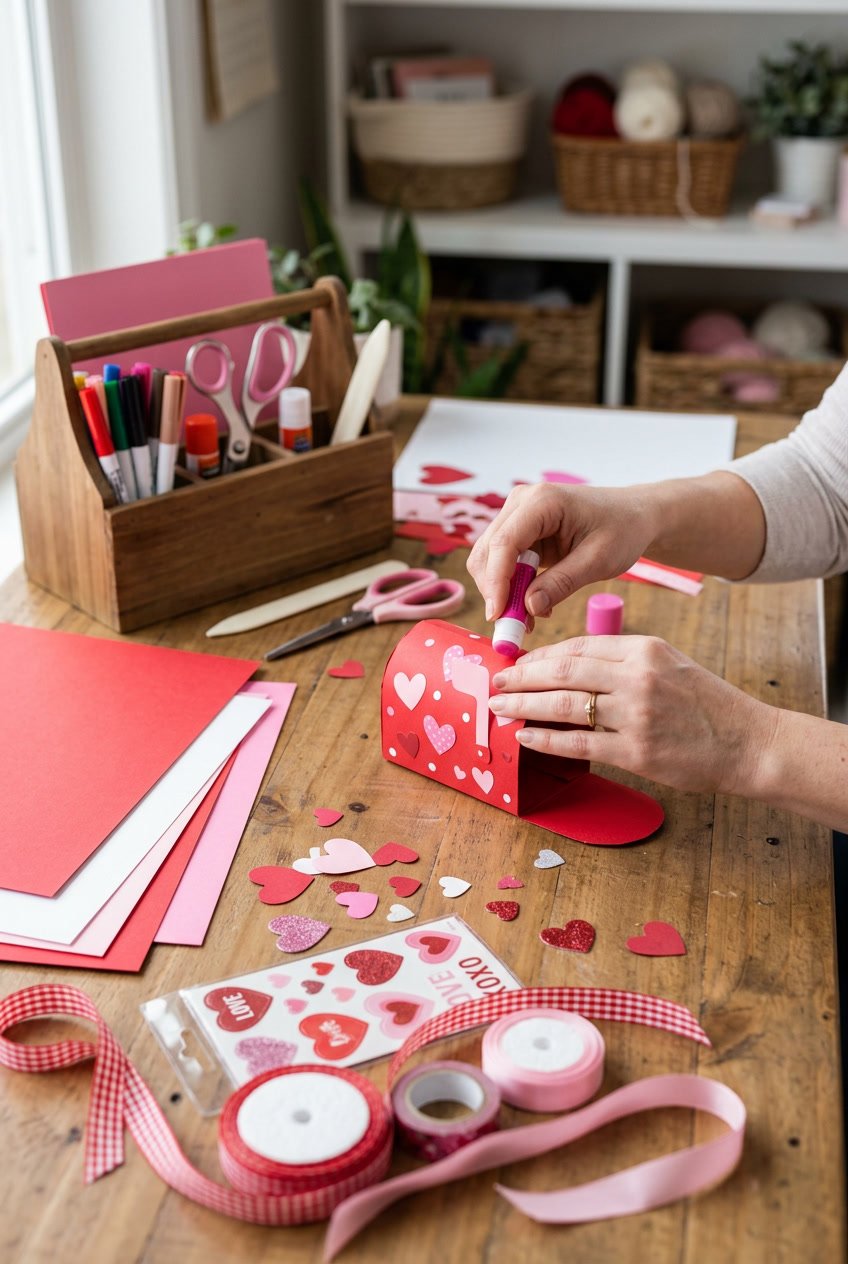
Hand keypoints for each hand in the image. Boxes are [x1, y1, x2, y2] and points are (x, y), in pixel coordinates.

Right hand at [467, 482, 657, 622]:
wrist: (633, 515)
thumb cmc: (622, 530)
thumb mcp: (599, 560)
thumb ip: (562, 583)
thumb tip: (529, 608)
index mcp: (542, 501)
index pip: (504, 543)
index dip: (497, 582)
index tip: (498, 616)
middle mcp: (521, 502)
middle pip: (488, 551)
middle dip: (495, 591)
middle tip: (513, 627)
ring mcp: (517, 515)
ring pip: (489, 559)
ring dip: (502, 592)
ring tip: (529, 618)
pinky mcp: (519, 530)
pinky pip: (502, 562)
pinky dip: (511, 587)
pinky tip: (533, 603)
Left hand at [488, 634, 776, 795]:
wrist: (750, 743)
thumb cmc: (706, 705)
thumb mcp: (669, 664)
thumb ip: (624, 662)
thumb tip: (570, 668)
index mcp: (644, 649)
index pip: (579, 647)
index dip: (542, 656)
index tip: (518, 663)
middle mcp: (638, 677)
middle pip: (564, 671)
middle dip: (523, 677)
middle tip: (496, 682)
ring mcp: (636, 714)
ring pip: (564, 705)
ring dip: (524, 706)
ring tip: (500, 708)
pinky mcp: (636, 751)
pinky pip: (579, 743)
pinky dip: (546, 739)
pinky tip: (525, 737)